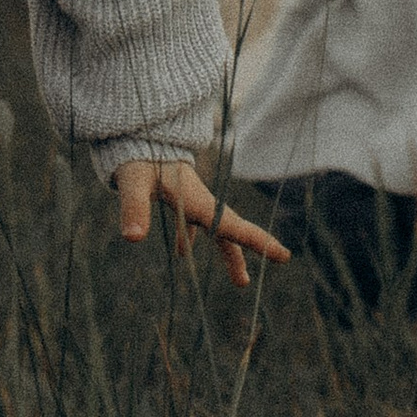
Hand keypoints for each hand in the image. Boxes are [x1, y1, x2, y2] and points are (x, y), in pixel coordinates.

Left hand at [114, 154, 290, 288]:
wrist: (138, 133)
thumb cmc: (137, 156)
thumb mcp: (133, 181)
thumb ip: (133, 207)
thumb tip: (133, 238)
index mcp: (196, 199)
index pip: (231, 224)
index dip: (258, 241)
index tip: (284, 256)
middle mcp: (199, 200)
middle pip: (228, 230)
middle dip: (242, 254)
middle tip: (249, 283)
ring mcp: (191, 199)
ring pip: (216, 229)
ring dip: (226, 252)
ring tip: (240, 280)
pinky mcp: (179, 197)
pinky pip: (193, 223)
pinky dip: (189, 238)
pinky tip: (181, 254)